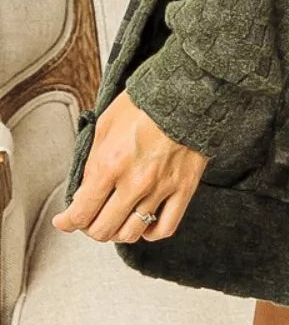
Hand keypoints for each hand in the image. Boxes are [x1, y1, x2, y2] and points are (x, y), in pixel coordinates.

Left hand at [51, 89, 209, 243]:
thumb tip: (85, 191)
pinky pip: (165, 228)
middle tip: (90, 217)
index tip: (65, 220)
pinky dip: (150, 233)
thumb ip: (93, 161)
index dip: (67, 222)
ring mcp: (161, 188)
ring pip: (131, 233)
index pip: (81, 212)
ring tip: (115, 220)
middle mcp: (135, 182)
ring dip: (117, 232)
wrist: (187, 91)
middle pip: (103, 230)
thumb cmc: (147, 101)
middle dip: (90, 227)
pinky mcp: (183, 189)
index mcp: (111, 163)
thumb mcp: (106, 124)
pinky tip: (144, 224)